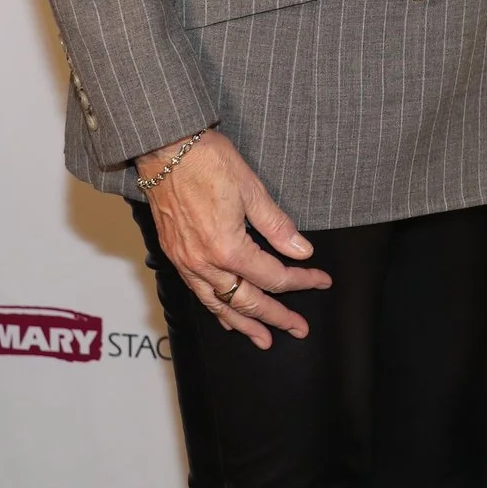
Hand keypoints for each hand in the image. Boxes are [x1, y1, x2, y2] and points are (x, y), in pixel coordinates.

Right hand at [138, 131, 331, 348]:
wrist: (164, 149)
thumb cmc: (208, 162)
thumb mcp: (252, 190)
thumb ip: (277, 226)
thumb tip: (302, 251)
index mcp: (228, 248)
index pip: (273, 276)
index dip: (301, 280)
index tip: (322, 280)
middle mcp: (204, 263)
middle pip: (246, 300)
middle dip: (275, 317)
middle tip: (298, 329)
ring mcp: (186, 262)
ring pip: (218, 305)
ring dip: (244, 324)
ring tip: (264, 339)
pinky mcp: (174, 255)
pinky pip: (198, 293)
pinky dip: (216, 309)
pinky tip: (226, 316)